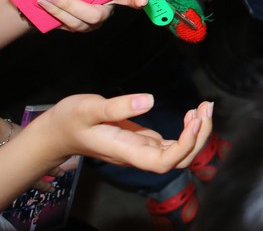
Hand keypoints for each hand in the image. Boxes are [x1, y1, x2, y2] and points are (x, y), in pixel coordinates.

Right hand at [28, 94, 212, 173]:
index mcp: (126, 152)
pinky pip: (173, 144)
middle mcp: (138, 155)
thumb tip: (149, 100)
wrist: (57, 132)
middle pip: (178, 160)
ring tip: (204, 107)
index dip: (184, 146)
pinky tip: (192, 114)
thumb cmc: (69, 120)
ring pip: (179, 153)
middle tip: (206, 107)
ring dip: (197, 133)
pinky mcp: (143, 142)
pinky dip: (187, 130)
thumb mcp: (88, 108)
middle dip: (199, 137)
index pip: (163, 162)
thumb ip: (117, 107)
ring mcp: (142, 149)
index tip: (194, 120)